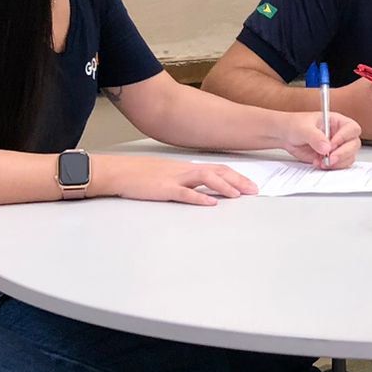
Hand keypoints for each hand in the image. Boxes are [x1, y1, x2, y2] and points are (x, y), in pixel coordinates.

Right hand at [94, 155, 257, 206]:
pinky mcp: (163, 189)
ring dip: (224, 186)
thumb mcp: (168, 175)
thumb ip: (186, 182)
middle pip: (217, 171)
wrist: (117, 172)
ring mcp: (174, 179)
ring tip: (238, 195)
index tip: (250, 185)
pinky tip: (211, 203)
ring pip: (205, 178)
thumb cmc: (141, 175)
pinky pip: (184, 193)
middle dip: (238, 180)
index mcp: (186, 168)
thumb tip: (205, 192)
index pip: (217, 168)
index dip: (236, 176)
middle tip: (254, 190)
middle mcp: (184, 170)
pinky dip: (199, 198)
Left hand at [276, 112, 361, 168]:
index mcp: (337, 122)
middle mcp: (340, 134)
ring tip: (322, 162)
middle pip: (354, 144)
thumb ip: (315, 137)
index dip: (345, 137)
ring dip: (337, 162)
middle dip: (343, 153)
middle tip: (329, 158)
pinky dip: (331, 167)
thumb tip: (326, 147)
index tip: (332, 144)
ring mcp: (337, 147)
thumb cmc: (295, 125)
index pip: (351, 128)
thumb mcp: (303, 128)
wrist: (285, 136)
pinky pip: (339, 165)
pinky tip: (318, 163)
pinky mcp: (331, 158)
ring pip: (349, 157)